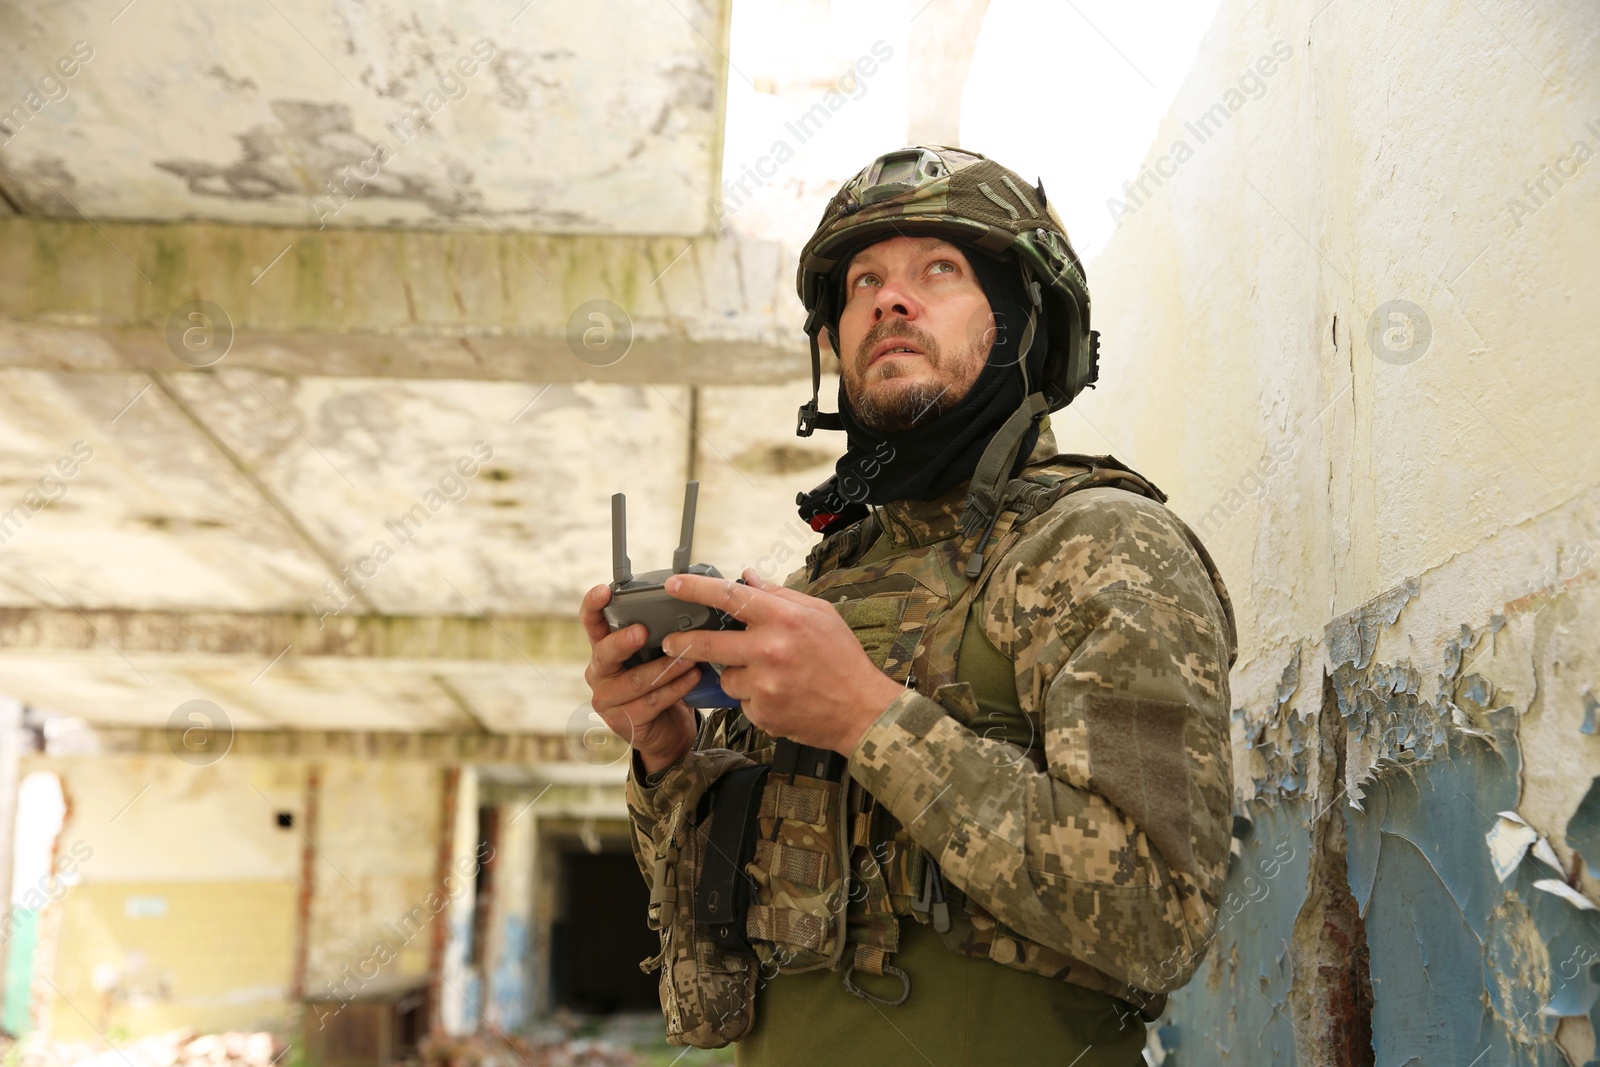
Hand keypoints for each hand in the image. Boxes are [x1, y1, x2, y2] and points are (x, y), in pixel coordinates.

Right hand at [580, 584, 699, 773]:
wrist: (667, 731)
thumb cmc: (660, 683)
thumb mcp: (654, 656)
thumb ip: (658, 635)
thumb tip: (687, 605)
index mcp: (603, 648)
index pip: (591, 623)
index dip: (593, 606)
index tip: (604, 591)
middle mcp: (599, 673)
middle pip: (605, 653)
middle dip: (624, 642)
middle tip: (643, 631)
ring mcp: (607, 700)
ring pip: (636, 681)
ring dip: (666, 667)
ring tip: (691, 656)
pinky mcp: (623, 722)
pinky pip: (651, 702)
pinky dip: (675, 688)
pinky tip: (692, 678)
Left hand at [659, 569, 905, 755]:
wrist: (860, 709)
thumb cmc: (842, 658)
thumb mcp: (819, 614)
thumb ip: (780, 595)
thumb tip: (748, 578)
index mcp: (783, 618)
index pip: (729, 596)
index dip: (695, 589)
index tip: (673, 584)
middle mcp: (769, 650)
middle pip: (708, 643)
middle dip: (684, 642)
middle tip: (672, 642)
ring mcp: (764, 684)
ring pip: (727, 676)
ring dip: (737, 674)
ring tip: (769, 675)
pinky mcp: (762, 712)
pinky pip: (742, 700)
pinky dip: (753, 697)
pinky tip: (779, 694)